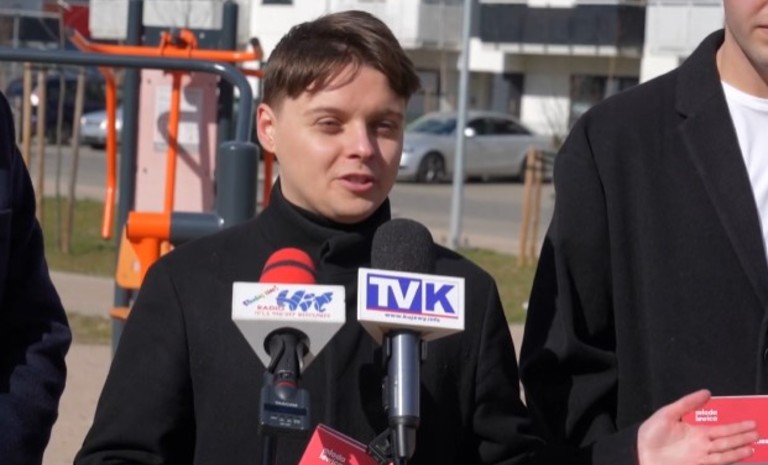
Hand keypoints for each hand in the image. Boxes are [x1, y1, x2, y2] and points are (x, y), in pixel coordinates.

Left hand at [637, 389, 758, 464]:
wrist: (641, 453)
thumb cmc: (651, 434)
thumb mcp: (667, 413)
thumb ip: (687, 404)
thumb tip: (706, 392)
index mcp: (696, 431)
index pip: (720, 427)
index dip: (735, 425)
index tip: (749, 420)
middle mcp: (702, 444)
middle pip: (727, 438)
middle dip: (742, 434)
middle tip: (757, 429)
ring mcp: (701, 455)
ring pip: (726, 449)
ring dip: (740, 446)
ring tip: (754, 442)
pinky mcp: (699, 464)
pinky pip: (719, 460)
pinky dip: (732, 457)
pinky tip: (743, 453)